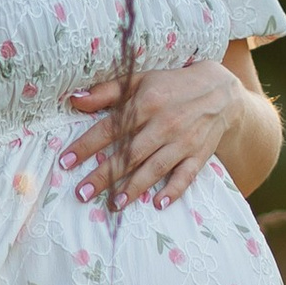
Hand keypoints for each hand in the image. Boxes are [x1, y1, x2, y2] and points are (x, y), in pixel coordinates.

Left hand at [62, 61, 242, 208]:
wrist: (220, 90)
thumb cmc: (171, 85)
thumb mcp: (140, 80)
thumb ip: (107, 91)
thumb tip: (75, 100)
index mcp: (146, 103)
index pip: (110, 128)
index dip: (86, 146)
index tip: (65, 163)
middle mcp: (164, 124)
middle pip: (129, 154)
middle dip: (105, 175)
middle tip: (82, 193)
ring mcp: (183, 141)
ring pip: (155, 168)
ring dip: (134, 188)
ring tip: (114, 204)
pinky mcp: (199, 155)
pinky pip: (186, 176)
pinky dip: (174, 190)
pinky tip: (158, 204)